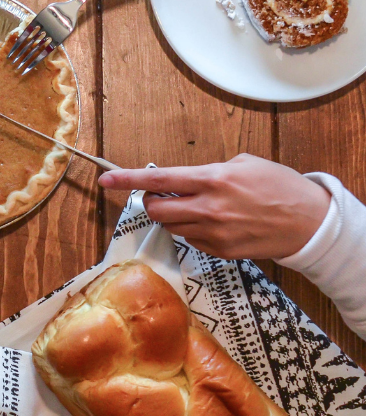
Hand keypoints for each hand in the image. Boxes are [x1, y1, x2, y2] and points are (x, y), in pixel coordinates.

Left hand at [98, 154, 330, 259]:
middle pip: (156, 211)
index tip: (106, 180)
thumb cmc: (279, 186)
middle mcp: (208, 208)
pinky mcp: (219, 251)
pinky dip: (192, 230)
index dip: (128, 180)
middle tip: (162, 196)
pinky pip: (190, 240)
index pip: (159, 180)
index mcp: (212, 180)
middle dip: (152, 203)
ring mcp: (213, 233)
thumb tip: (185, 181)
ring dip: (173, 217)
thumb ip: (208, 171)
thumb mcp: (244, 164)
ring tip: (196, 207)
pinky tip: (213, 222)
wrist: (309, 222)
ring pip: (171, 227)